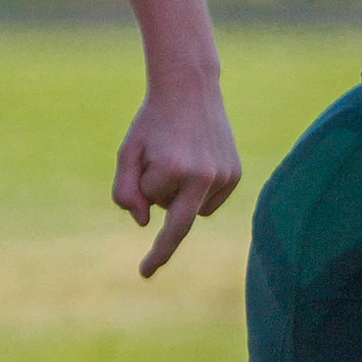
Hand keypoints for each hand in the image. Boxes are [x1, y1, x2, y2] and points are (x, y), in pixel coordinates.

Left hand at [115, 77, 243, 275]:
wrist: (191, 89)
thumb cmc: (153, 122)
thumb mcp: (128, 152)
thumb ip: (126, 191)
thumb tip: (145, 223)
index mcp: (174, 168)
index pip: (148, 198)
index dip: (139, 187)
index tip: (145, 272)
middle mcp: (203, 175)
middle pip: (180, 226)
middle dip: (163, 249)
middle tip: (146, 271)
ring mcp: (224, 175)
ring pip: (192, 210)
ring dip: (177, 197)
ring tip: (178, 162)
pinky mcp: (235, 174)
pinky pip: (208, 202)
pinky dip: (196, 193)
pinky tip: (195, 167)